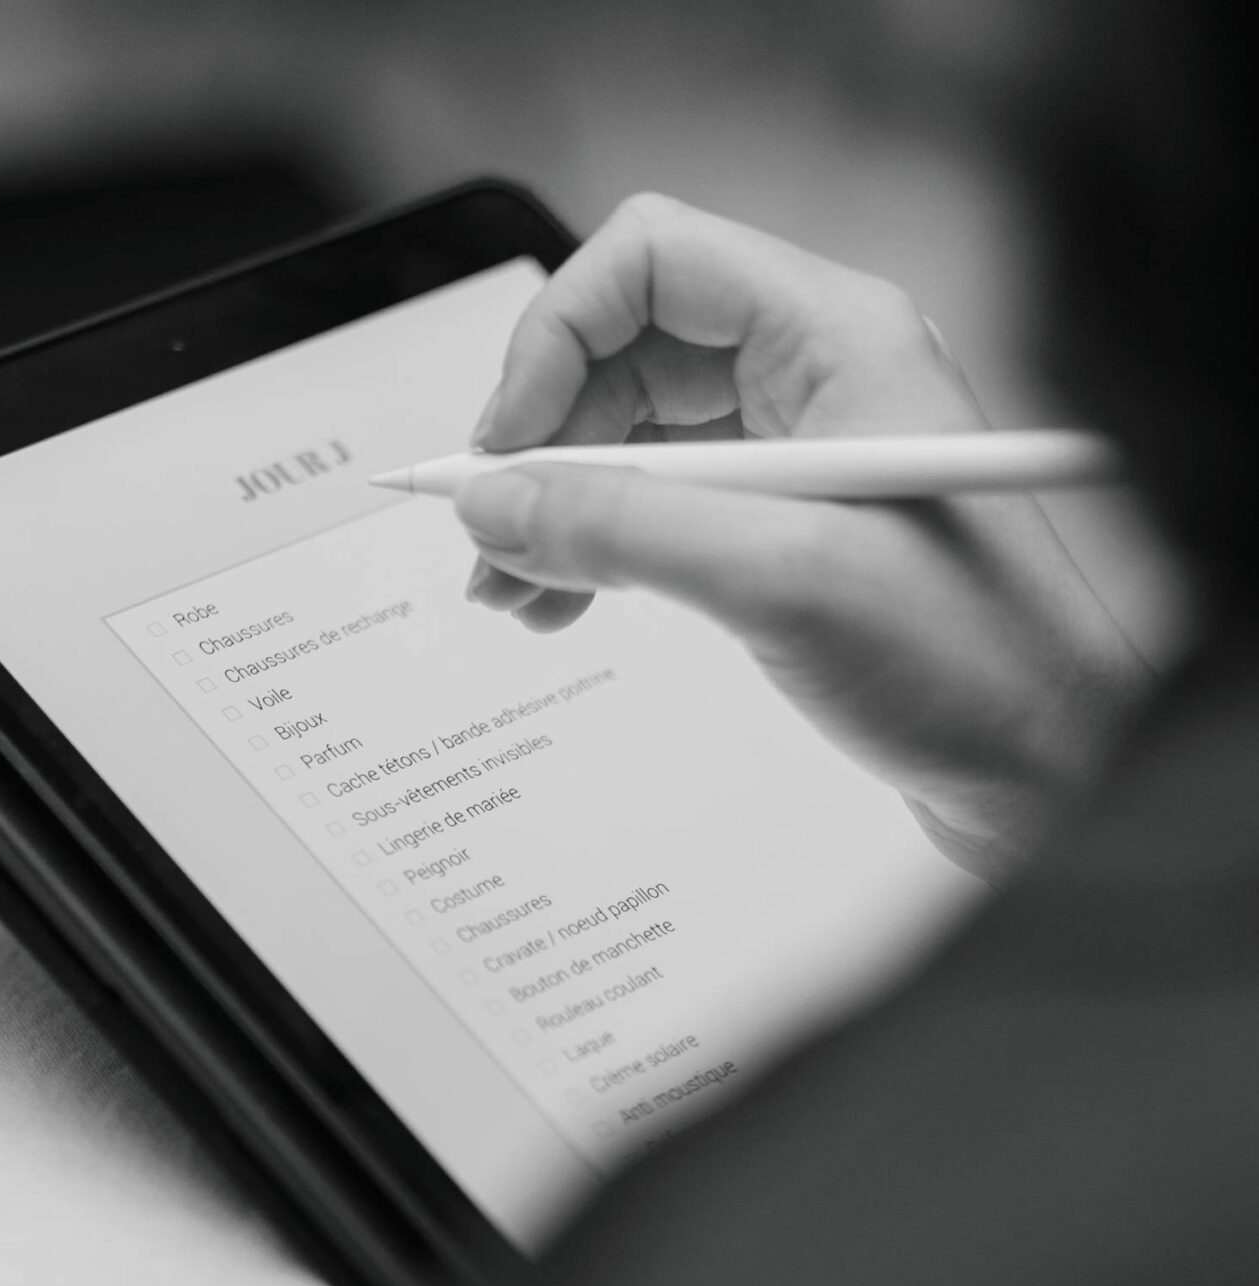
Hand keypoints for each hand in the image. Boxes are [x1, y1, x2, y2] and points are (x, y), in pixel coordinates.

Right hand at [458, 195, 1150, 879]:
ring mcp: (801, 455)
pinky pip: (664, 508)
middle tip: (489, 537)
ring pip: (634, 437)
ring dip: (559, 504)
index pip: (651, 264)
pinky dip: (601, 548)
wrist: (1046, 771)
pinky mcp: (790, 531)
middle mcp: (816, 376)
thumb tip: (496, 505)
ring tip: (511, 591)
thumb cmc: (970, 664)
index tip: (503, 447)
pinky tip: (565, 602)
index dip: (555, 339)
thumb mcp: (779, 582)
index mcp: (835, 338)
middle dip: (543, 440)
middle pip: (628, 352)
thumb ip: (623, 532)